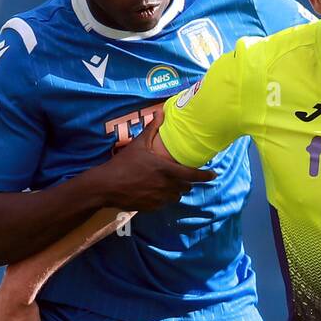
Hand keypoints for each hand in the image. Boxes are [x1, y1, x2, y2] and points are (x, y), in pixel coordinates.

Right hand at [85, 118, 216, 211]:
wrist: (106, 186)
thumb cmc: (123, 163)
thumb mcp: (139, 144)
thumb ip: (153, 129)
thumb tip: (161, 112)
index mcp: (166, 170)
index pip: (193, 175)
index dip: (206, 175)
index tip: (213, 174)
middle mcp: (166, 186)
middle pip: (186, 187)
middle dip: (186, 182)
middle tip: (181, 175)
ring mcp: (159, 199)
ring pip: (176, 197)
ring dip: (175, 190)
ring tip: (167, 182)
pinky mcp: (152, 208)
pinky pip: (164, 204)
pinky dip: (163, 198)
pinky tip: (154, 191)